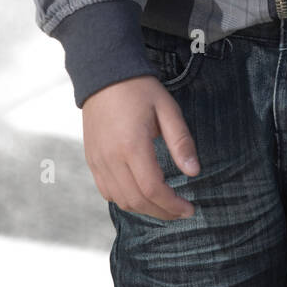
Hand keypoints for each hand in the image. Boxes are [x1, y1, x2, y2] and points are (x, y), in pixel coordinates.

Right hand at [82, 74, 200, 220]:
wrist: (104, 74)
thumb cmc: (139, 89)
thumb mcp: (167, 109)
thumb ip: (181, 142)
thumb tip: (194, 172)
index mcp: (132, 145)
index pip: (153, 189)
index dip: (173, 205)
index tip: (190, 209)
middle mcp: (111, 158)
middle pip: (137, 201)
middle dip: (162, 212)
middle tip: (181, 211)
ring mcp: (98, 161)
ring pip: (121, 200)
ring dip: (144, 209)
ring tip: (165, 205)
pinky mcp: (92, 160)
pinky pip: (107, 192)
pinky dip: (125, 200)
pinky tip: (141, 194)